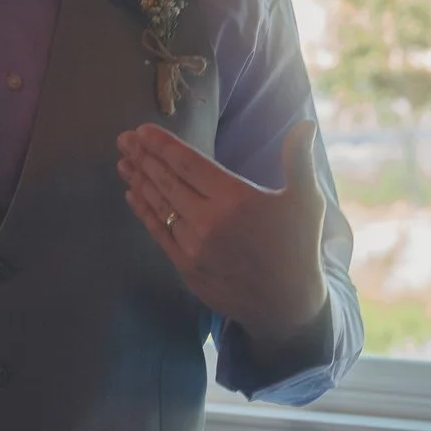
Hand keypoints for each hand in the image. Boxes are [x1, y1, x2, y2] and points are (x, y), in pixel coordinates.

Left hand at [119, 120, 329, 352]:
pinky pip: (159, 232)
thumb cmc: (298, 247)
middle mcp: (210, 221)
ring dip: (139, 180)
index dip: (163, 145)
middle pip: (168, 181)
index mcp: (236, 199)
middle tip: (124, 138)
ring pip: (160, 205)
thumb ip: (299, 160)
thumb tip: (306, 124)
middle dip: (144, 157)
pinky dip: (144, 211)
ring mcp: (194, 246)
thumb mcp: (307, 201)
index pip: (189, 164)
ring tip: (124, 161)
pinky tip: (132, 194)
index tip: (143, 130)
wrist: (287, 305)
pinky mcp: (187, 266)